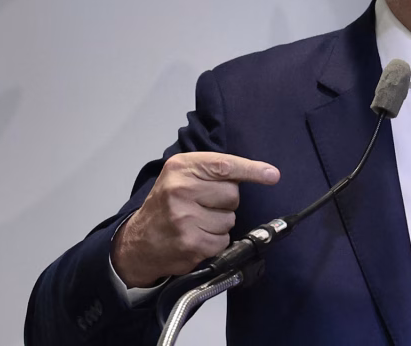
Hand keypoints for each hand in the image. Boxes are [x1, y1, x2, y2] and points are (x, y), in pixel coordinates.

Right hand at [111, 152, 279, 287]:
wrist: (138, 242)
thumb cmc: (166, 205)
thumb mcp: (181, 176)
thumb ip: (214, 171)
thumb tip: (266, 173)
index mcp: (180, 168)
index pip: (225, 165)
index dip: (252, 170)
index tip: (272, 175)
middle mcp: (180, 190)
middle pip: (233, 194)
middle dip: (225, 202)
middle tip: (202, 206)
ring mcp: (185, 219)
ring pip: (230, 219)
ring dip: (219, 224)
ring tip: (196, 223)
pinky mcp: (191, 244)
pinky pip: (223, 240)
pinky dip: (215, 242)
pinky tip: (196, 238)